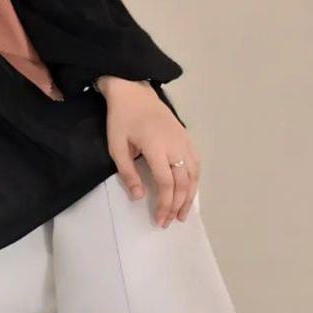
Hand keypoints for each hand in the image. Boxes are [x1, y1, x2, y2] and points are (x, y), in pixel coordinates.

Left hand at [97, 76, 200, 226]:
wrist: (133, 91)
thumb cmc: (121, 118)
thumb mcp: (116, 145)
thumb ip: (128, 172)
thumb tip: (139, 197)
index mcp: (156, 147)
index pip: (167, 183)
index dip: (165, 204)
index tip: (160, 219)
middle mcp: (175, 144)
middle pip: (183, 182)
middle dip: (178, 205)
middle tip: (171, 221)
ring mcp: (183, 139)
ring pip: (194, 174)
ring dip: (190, 196)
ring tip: (183, 213)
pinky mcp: (186, 135)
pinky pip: (196, 162)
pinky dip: (196, 179)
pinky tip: (190, 190)